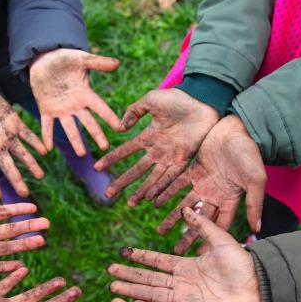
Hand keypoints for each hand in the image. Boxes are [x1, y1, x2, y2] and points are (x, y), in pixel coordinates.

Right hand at [0, 83, 46, 199]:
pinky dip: (36, 142)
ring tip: (41, 176)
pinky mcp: (15, 122)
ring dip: (31, 164)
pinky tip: (46, 151)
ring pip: (21, 153)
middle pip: (8, 166)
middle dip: (17, 180)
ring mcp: (7, 135)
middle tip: (25, 194)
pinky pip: (28, 134)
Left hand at [29, 48, 120, 155]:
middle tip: (105, 148)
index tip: (120, 128)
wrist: (44, 59)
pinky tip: (48, 148)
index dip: (110, 117)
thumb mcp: (81, 59)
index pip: (100, 107)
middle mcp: (75, 105)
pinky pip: (47, 125)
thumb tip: (117, 63)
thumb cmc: (65, 58)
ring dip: (75, 141)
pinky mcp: (46, 109)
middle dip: (96, 134)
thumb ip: (98, 62)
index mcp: (85, 93)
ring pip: (70, 128)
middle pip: (88, 122)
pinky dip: (47, 136)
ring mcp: (61, 109)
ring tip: (81, 154)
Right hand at [94, 89, 218, 205]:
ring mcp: (170, 156)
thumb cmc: (178, 98)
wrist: (203, 101)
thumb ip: (133, 111)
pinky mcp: (184, 160)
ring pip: (152, 178)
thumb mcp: (151, 100)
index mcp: (149, 136)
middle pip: (136, 170)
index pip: (126, 151)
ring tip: (130, 203)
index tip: (97, 167)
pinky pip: (170, 178)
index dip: (112, 159)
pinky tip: (151, 199)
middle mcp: (158, 150)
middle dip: (123, 182)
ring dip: (141, 191)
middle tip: (108, 194)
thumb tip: (120, 129)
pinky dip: (161, 188)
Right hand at [108, 208, 259, 301]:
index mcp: (188, 266)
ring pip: (152, 296)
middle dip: (130, 275)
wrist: (258, 286)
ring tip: (113, 288)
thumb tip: (185, 209)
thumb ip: (202, 225)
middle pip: (150, 279)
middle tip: (110, 271)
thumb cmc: (243, 263)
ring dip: (133, 292)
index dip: (141, 257)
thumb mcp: (220, 238)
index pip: (158, 261)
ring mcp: (184, 300)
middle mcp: (182, 283)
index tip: (123, 252)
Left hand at [156, 116, 265, 253]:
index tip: (200, 256)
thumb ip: (254, 204)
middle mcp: (215, 195)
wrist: (235, 128)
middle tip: (175, 251)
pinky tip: (154, 203)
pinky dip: (166, 193)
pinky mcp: (191, 170)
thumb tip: (257, 229)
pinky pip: (175, 184)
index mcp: (231, 199)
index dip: (211, 240)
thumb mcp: (255, 180)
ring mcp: (202, 183)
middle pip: (200, 220)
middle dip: (188, 235)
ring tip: (160, 230)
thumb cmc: (249, 153)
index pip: (220, 225)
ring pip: (185, 204)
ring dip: (173, 217)